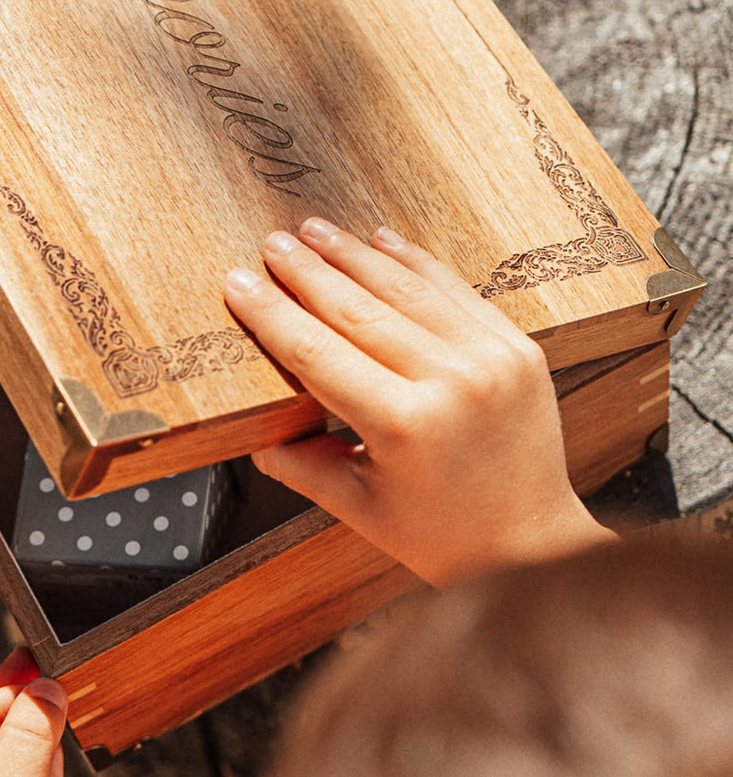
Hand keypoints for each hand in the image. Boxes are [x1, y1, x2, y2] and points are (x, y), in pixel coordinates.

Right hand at [224, 220, 615, 585]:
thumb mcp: (359, 509)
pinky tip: (382, 240)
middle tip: (272, 243)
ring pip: (405, 289)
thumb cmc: (444, 538)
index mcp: (403, 426)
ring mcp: (490, 359)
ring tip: (315, 230)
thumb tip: (256, 430)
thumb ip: (303, 464)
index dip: (271, 314)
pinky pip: (455, 291)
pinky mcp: (517, 347)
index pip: (316, 353)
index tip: (239, 284)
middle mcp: (450, 382)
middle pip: (356, 310)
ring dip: (354, 255)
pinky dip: (415, 262)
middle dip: (306, 272)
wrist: (536, 547)